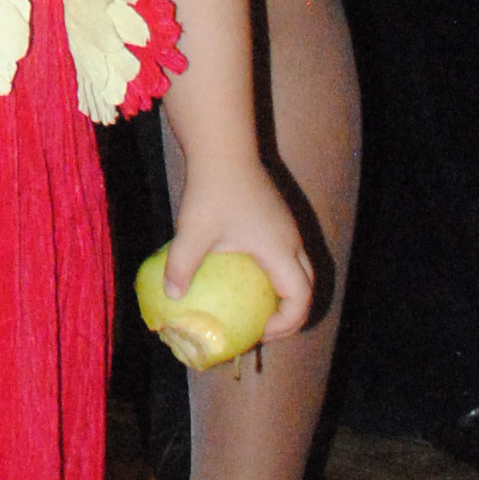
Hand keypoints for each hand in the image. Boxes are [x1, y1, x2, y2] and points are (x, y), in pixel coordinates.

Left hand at [166, 158, 314, 349]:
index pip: (300, 299)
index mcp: (281, 251)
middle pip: (307, 287)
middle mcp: (292, 240)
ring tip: (253, 306)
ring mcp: (286, 226)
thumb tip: (171, 296)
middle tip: (262, 328)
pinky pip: (285, 253)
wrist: (224, 146)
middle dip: (290, 314)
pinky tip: (240, 273)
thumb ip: (181, 265)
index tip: (260, 333)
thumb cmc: (212, 189)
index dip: (287, 324)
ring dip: (283, 292)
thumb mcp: (193, 232)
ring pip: (298, 268)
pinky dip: (273, 272)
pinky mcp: (276, 215)